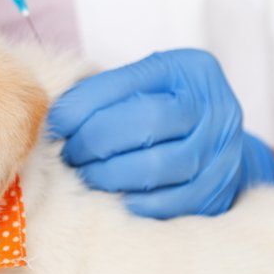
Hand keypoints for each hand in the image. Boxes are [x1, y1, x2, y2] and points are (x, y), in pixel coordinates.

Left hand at [47, 49, 273, 218]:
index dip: (81, 106)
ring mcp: (222, 152)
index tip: (54, 124)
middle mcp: (216, 107)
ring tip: (85, 175)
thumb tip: (51, 118)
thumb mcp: (139, 87)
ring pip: (154, 167)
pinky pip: (166, 204)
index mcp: (189, 70)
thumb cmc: (159, 111)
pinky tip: (111, 196)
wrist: (213, 148)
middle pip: (146, 123)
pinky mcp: (217, 193)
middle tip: (69, 154)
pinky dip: (130, 202)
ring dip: (106, 175)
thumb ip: (102, 94)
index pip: (126, 83)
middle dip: (94, 142)